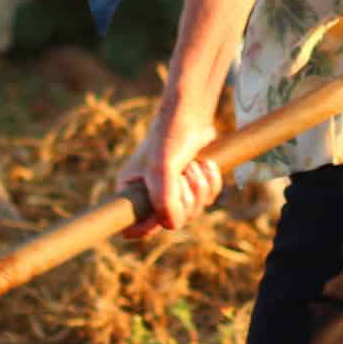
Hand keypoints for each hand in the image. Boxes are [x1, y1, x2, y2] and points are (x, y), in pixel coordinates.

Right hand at [117, 106, 223, 236]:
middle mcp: (149, 196)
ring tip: (195, 165)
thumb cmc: (169, 138)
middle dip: (185, 199)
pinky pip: (207, 201)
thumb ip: (164, 200)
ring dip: (200, 188)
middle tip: (184, 175)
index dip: (148, 226)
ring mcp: (172, 192)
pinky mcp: (192, 186)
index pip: (132, 229)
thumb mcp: (163, 168)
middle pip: (171, 222)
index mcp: (131, 192)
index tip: (163, 211)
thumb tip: (172, 225)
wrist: (190, 114)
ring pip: (192, 213)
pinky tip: (206, 164)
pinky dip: (211, 184)